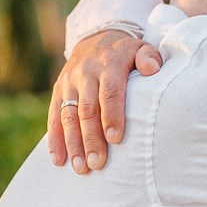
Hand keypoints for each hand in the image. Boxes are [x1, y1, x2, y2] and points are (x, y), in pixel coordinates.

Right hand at [47, 31, 162, 173]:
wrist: (96, 38)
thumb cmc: (125, 53)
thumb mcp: (140, 47)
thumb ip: (149, 57)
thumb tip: (152, 69)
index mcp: (108, 63)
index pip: (109, 92)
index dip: (112, 115)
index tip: (116, 139)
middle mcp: (85, 73)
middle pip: (87, 109)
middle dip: (91, 138)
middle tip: (97, 164)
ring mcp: (69, 82)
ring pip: (69, 116)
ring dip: (73, 143)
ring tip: (81, 168)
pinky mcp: (58, 90)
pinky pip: (54, 116)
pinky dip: (55, 139)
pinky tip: (58, 160)